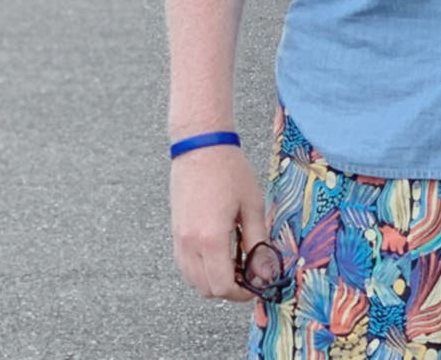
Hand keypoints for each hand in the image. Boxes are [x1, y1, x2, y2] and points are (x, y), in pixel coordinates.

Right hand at [170, 143, 266, 302]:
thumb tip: (264, 271)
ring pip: (193, 280)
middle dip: (229, 288)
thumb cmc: (230, 171)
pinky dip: (200, 268)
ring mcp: (179, 239)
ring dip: (213, 279)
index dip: (242, 293)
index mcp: (211, 238)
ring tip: (234, 261)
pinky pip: (185, 265)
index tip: (256, 284)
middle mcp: (190, 243)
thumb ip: (258, 243)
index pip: (223, 286)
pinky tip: (219, 251)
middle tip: (248, 273)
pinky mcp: (175, 232)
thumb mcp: (253, 206)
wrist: (201, 146)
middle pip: (206, 289)